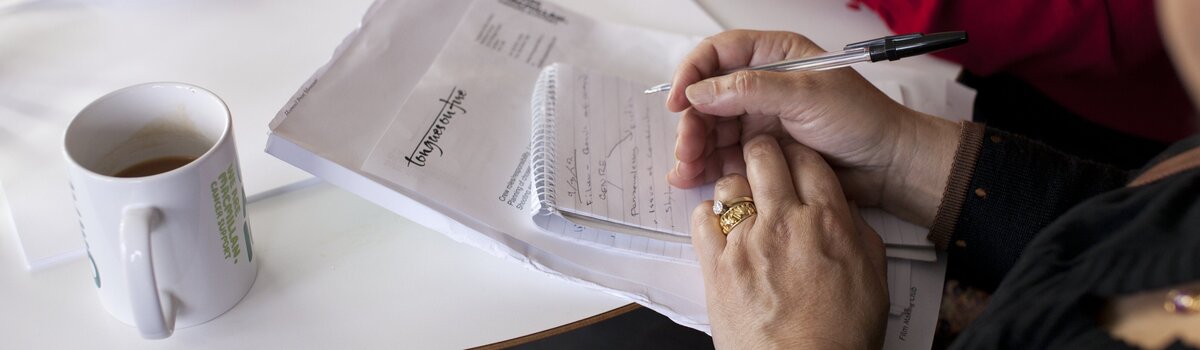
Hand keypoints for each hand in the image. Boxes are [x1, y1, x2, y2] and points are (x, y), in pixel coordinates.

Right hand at [667, 30, 959, 225]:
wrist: (888, 166)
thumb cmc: (860, 120)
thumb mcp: (806, 95)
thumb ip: (750, 90)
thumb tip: (700, 92)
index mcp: (774, 56)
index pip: (719, 54)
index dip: (693, 73)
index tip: (679, 101)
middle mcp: (762, 85)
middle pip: (707, 96)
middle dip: (692, 122)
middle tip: (687, 148)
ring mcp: (759, 119)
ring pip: (711, 129)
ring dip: (693, 148)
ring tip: (686, 170)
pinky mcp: (760, 152)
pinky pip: (722, 156)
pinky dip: (704, 167)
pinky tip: (691, 179)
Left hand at [692, 136, 887, 348]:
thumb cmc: (840, 336)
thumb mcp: (872, 277)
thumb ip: (858, 233)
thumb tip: (843, 208)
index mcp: (828, 222)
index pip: (807, 159)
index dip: (798, 154)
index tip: (793, 160)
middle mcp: (785, 224)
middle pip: (763, 156)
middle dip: (762, 153)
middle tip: (763, 165)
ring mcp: (746, 243)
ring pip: (729, 184)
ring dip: (736, 188)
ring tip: (743, 205)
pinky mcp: (717, 266)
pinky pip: (701, 219)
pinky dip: (709, 216)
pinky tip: (722, 228)